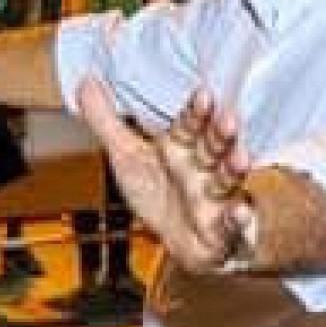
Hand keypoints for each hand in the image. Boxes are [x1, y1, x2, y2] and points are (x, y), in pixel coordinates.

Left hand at [74, 80, 244, 274]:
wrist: (179, 243)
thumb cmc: (159, 195)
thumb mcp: (127, 157)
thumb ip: (107, 121)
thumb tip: (86, 83)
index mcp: (181, 148)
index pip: (189, 125)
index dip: (196, 112)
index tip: (202, 95)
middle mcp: (202, 168)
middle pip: (212, 148)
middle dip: (220, 134)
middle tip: (228, 120)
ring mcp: (215, 197)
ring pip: (227, 180)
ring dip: (234, 169)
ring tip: (239, 159)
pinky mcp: (223, 228)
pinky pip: (233, 224)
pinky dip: (238, 218)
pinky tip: (239, 211)